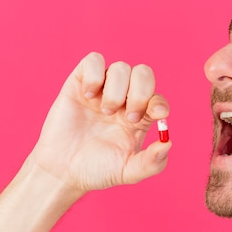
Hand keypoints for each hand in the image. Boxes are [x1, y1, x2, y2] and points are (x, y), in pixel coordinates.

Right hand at [30, 52, 171, 192]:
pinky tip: (88, 96)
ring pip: (121, 67)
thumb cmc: (97, 170)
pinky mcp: (80, 82)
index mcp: (140, 117)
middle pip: (144, 74)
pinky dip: (94, 75)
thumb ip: (153, 163)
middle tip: (128, 118)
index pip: (158, 99)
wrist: (63, 171)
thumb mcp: (129, 172)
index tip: (155, 115)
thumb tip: (168, 142)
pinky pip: (93, 60)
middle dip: (140, 93)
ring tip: (105, 112)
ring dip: (116, 91)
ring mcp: (102, 89)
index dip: (159, 103)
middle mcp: (124, 99)